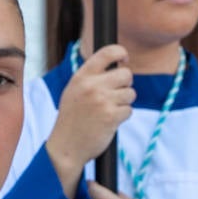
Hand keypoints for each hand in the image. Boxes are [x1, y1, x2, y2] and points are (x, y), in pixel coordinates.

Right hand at [46, 45, 134, 196]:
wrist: (66, 146)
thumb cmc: (72, 118)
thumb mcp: (74, 90)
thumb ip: (92, 76)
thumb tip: (118, 63)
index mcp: (82, 76)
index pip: (107, 52)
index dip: (121, 52)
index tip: (124, 59)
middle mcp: (92, 86)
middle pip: (126, 74)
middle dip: (125, 84)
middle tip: (116, 94)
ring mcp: (102, 101)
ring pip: (130, 93)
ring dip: (124, 102)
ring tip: (109, 110)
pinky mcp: (111, 116)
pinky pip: (129, 110)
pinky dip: (122, 116)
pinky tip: (110, 121)